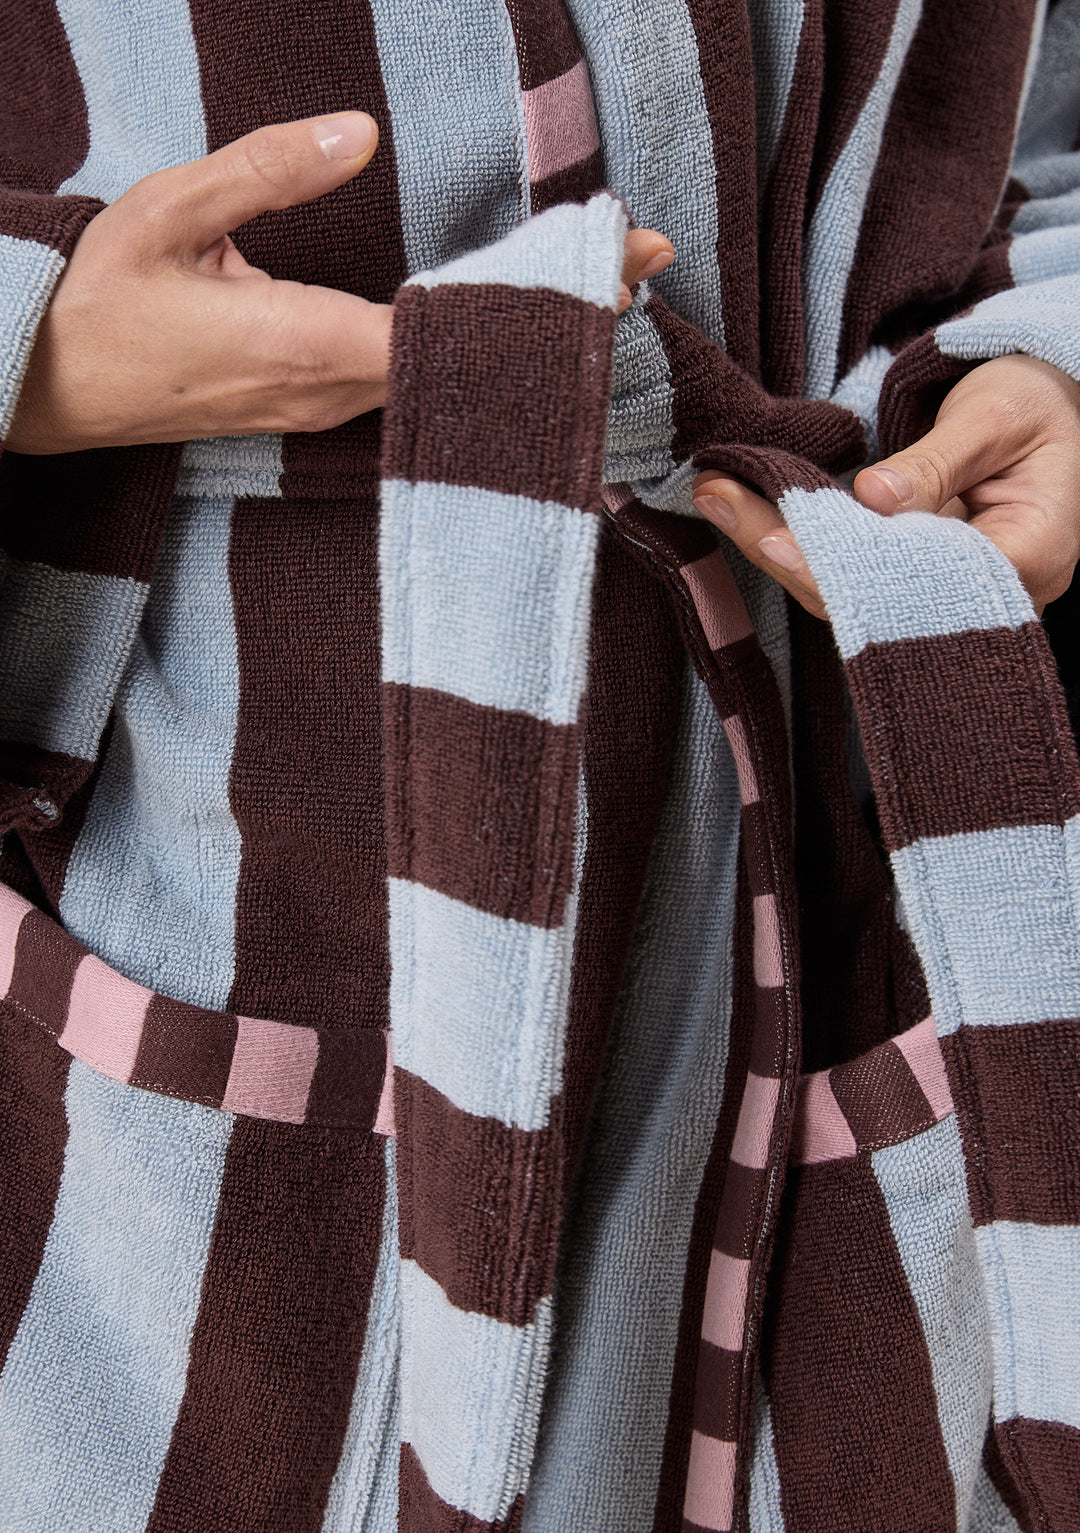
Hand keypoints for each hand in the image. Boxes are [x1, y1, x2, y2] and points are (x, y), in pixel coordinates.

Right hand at [6, 109, 673, 455]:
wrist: (53, 390)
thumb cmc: (104, 304)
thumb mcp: (171, 211)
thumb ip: (269, 170)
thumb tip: (362, 133)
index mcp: (305, 341)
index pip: (450, 326)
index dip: (540, 303)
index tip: (618, 271)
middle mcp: (330, 389)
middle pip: (467, 355)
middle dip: (557, 313)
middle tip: (645, 265)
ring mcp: (325, 406)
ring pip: (445, 376)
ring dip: (518, 335)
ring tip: (597, 290)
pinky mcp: (314, 406)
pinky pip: (412, 383)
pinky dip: (470, 352)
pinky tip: (504, 330)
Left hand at [691, 354, 1079, 616]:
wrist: (1059, 399)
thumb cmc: (1041, 399)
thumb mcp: (999, 414)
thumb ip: (939, 459)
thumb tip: (874, 498)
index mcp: (1029, 557)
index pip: (920, 585)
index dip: (842, 570)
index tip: (776, 541)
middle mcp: (987, 593)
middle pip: (874, 598)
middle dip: (788, 555)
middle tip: (719, 500)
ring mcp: (951, 590)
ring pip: (854, 591)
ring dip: (779, 548)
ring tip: (717, 496)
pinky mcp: (920, 574)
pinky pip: (855, 574)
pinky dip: (801, 543)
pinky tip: (747, 512)